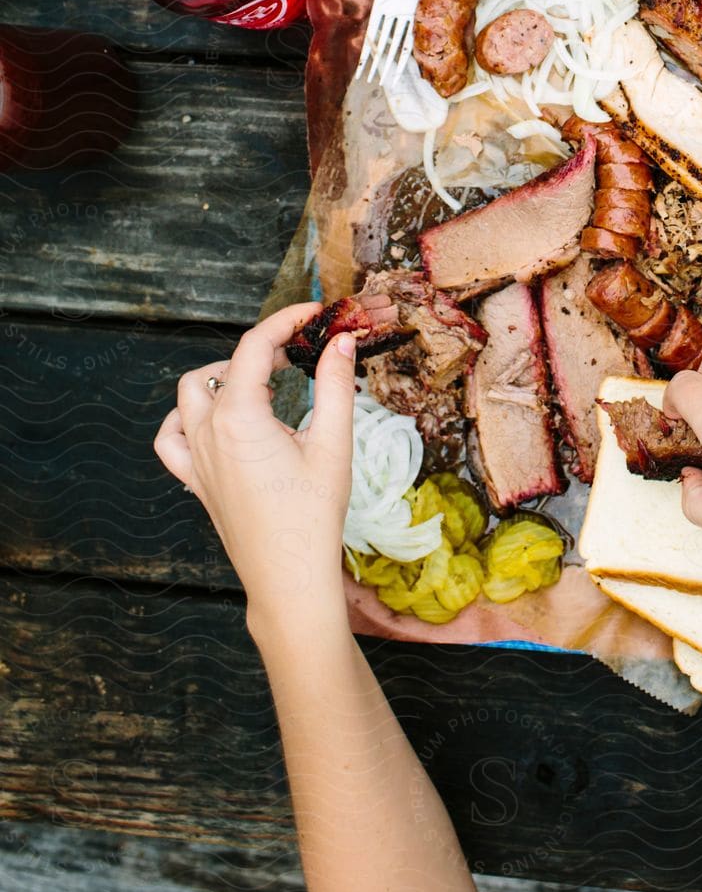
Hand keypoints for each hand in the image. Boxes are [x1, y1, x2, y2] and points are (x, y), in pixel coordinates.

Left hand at [154, 302, 356, 631]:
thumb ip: (336, 386)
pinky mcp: (195, 480)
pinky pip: (171, 437)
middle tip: (302, 354)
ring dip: (223, 376)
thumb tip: (340, 342)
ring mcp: (196, 456)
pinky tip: (215, 421)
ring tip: (263, 382)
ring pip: (191, 393)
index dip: (287, 320)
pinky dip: (186, 418)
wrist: (288, 576)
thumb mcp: (333, 444)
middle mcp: (208, 430)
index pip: (256, 345)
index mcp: (240, 416)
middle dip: (262, 348)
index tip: (316, 314)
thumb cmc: (312, 516)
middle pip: (226, 364)